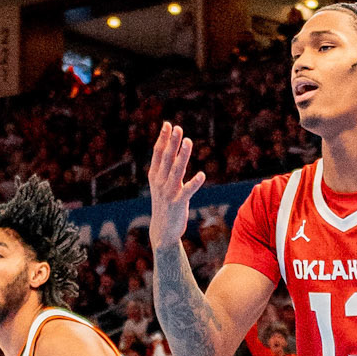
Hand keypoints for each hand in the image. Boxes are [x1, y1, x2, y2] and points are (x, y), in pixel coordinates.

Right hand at [148, 121, 205, 254]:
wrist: (162, 231)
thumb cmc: (164, 204)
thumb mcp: (160, 184)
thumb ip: (166, 167)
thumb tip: (173, 148)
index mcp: (154, 175)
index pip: (158, 153)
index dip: (163, 138)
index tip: (168, 124)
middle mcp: (159, 182)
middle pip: (166, 158)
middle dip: (172, 142)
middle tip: (178, 128)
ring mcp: (168, 193)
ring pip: (176, 170)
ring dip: (182, 155)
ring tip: (188, 141)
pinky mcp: (178, 204)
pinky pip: (187, 191)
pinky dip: (194, 183)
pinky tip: (202, 175)